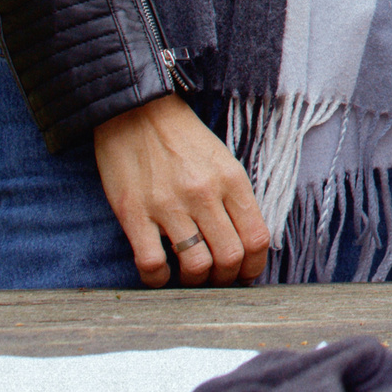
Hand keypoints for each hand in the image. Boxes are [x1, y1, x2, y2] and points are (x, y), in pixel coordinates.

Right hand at [92, 95, 268, 286]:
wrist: (135, 110)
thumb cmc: (182, 138)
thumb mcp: (222, 160)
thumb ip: (234, 198)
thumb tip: (245, 242)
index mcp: (231, 180)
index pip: (257, 237)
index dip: (254, 266)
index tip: (245, 274)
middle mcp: (204, 194)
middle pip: (230, 258)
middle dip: (226, 279)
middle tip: (217, 279)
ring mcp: (168, 205)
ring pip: (196, 266)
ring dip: (195, 280)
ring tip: (189, 275)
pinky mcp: (134, 213)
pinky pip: (151, 263)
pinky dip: (158, 278)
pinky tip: (159, 273)